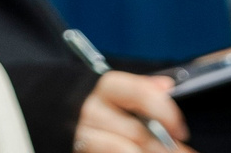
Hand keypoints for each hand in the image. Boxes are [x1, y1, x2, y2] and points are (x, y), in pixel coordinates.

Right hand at [75, 72, 191, 152]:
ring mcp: (82, 135)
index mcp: (103, 88)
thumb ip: (139, 89)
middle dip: (165, 147)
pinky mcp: (78, 149)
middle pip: (137, 131)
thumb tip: (167, 85)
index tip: (181, 131)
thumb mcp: (112, 92)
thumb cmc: (91, 106)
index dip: (165, 113)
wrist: (48, 118)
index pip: (140, 94)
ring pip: (125, 149)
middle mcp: (90, 110)